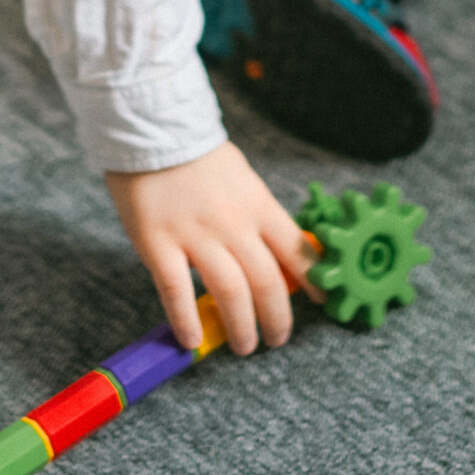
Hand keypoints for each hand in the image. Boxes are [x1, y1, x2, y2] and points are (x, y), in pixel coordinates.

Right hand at [106, 141, 317, 355]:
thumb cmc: (200, 157)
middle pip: (266, 283)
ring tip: (244, 346)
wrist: (153, 128)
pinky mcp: (157, 242)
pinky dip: (186, 321)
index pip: (295, 251)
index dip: (313, 282)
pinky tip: (193, 340)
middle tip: (277, 339)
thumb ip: (259, 217)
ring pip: (229, 292)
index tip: (321, 302)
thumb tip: (280, 257)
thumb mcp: (243, 180)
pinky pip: (176, 290)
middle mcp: (233, 223)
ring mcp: (195, 234)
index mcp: (258, 205)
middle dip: (277, 319)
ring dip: (241, 327)